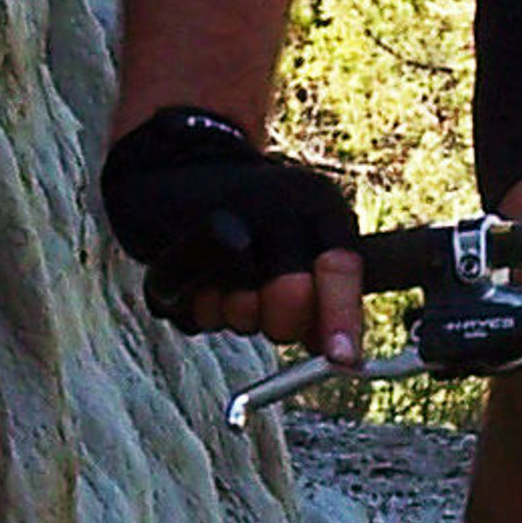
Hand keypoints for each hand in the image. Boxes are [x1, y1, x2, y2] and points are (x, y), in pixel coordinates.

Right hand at [98, 108, 365, 358]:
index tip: (342, 360)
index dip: (341, 319)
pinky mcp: (181, 231)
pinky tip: (198, 282)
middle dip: (277, 324)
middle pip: (291, 301)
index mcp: (322, 206)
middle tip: (262, 308)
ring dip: (230, 314)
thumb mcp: (304, 241)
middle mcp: (281, 202)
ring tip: (225, 284)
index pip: (341, 267)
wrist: (179, 162)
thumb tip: (338, 354)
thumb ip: (326, 294)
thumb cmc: (255, 219)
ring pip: (240, 310)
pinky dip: (194, 308)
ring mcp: (230, 212)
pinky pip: (193, 306)